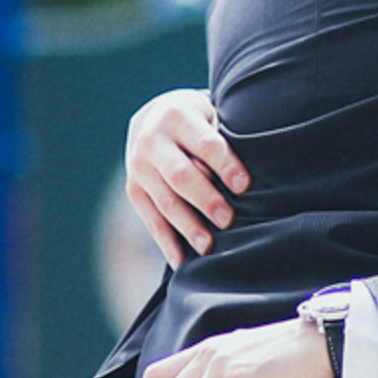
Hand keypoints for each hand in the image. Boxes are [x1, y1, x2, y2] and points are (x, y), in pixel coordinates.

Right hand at [124, 88, 246, 264]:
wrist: (154, 119)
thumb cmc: (199, 122)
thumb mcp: (211, 117)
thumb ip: (223, 140)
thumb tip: (244, 181)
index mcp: (176, 116)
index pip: (205, 144)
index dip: (225, 165)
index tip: (244, 186)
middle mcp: (152, 141)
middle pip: (181, 176)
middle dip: (205, 200)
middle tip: (228, 220)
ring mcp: (138, 167)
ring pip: (165, 201)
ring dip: (188, 226)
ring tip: (208, 246)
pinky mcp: (133, 189)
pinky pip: (151, 220)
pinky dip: (167, 242)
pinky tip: (181, 261)